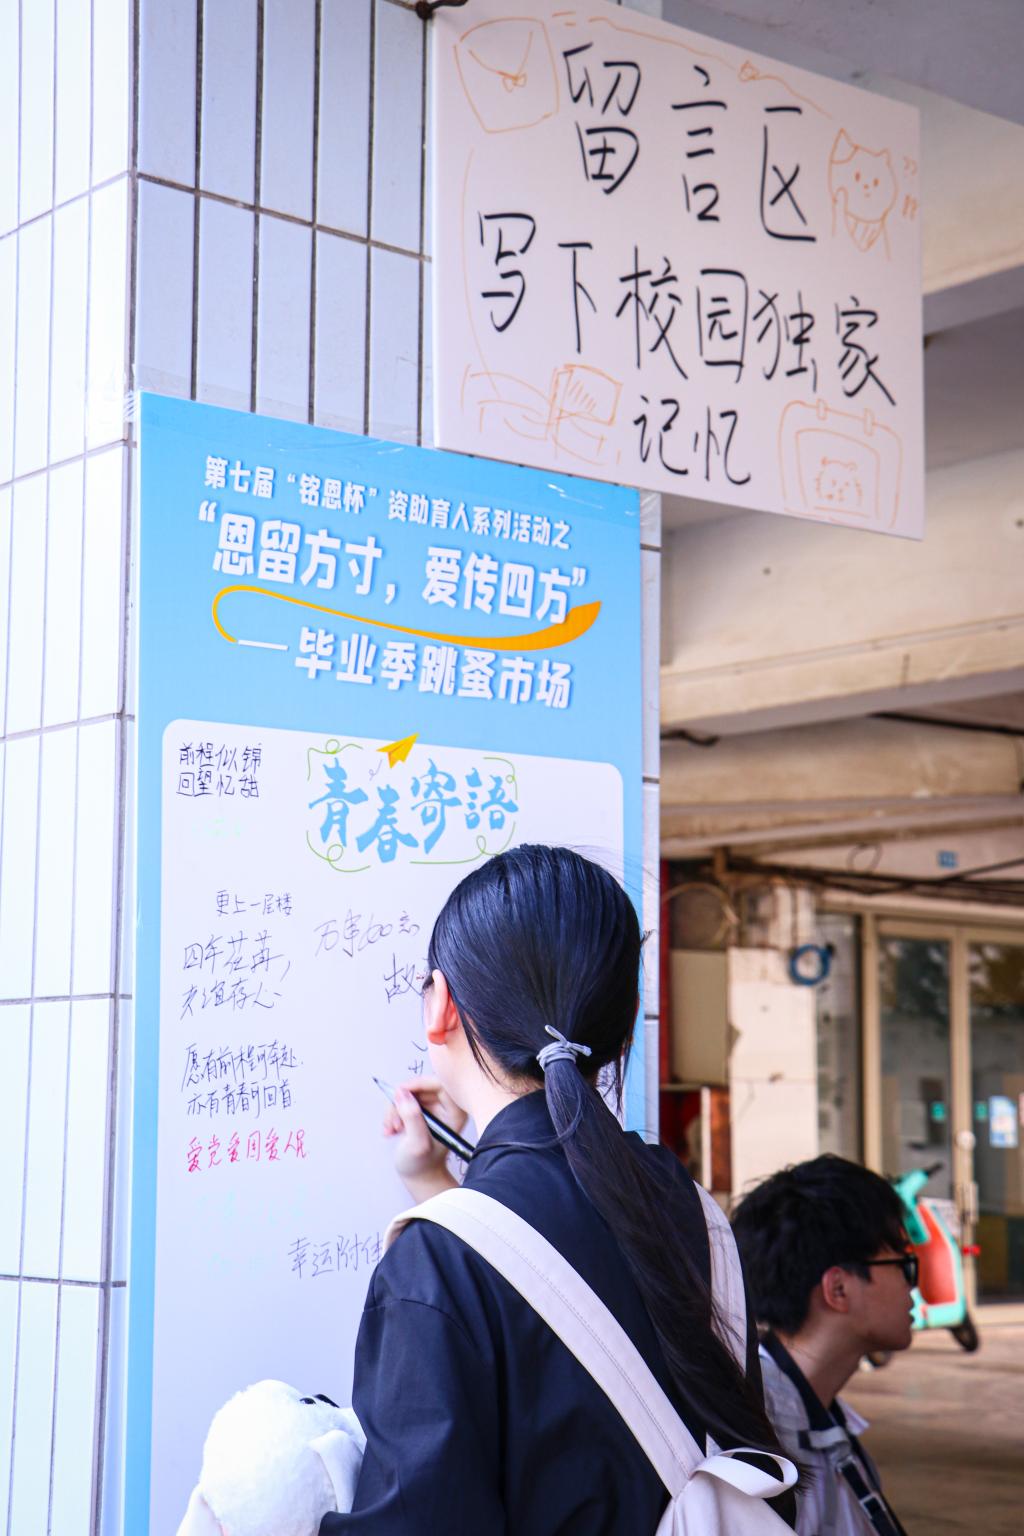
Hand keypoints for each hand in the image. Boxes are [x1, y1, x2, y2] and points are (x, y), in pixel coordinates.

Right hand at [383, 1078, 464, 1200]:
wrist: (419, 1175)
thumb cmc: (422, 1164)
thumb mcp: (417, 1143)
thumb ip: (412, 1117)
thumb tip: (401, 1093)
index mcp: (455, 1112)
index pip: (440, 1083)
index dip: (419, 1084)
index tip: (400, 1092)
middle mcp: (447, 1106)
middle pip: (421, 1087)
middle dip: (402, 1103)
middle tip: (394, 1122)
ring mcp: (434, 1107)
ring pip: (409, 1094)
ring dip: (395, 1110)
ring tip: (391, 1130)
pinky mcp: (421, 1110)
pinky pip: (403, 1101)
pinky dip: (393, 1114)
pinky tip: (391, 1130)